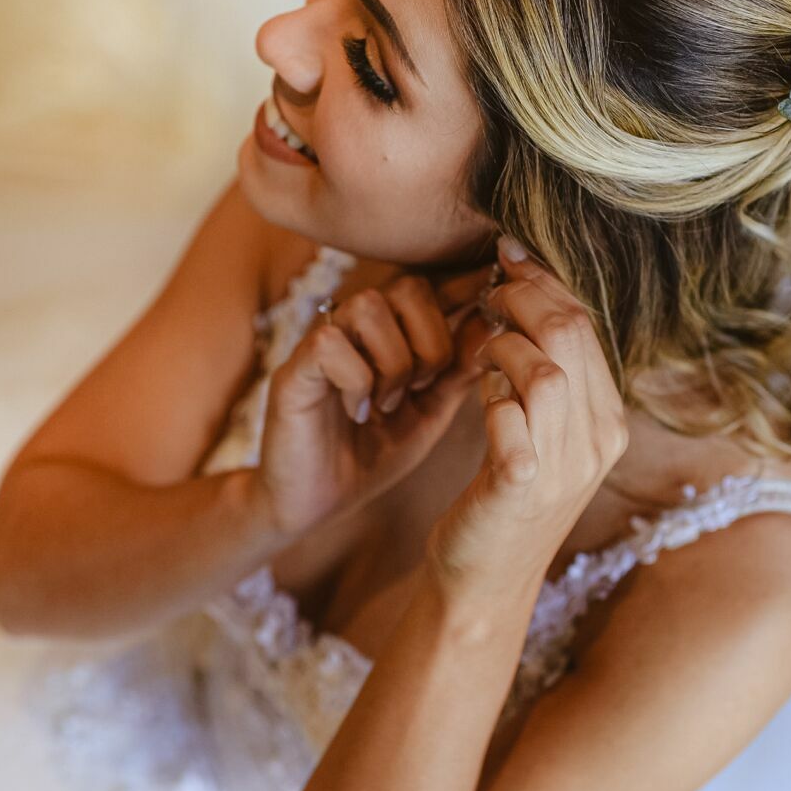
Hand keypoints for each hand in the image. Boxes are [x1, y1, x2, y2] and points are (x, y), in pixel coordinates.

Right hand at [254, 260, 506, 537]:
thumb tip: (496, 324)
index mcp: (394, 333)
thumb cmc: (370, 454)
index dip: (466, 285)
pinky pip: (331, 344)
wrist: (316, 505)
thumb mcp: (430, 413)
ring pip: (370, 306)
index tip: (495, 292)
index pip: (434, 286)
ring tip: (388, 403)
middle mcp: (357, 327)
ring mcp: (323, 342)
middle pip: (409, 287)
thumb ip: (458, 371)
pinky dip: (357, 381)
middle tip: (421, 388)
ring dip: (394, 361)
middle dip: (431, 342)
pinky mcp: (294, 368)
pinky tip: (357, 412)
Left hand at [425, 236, 629, 601]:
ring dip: (504, 345)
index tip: (510, 253)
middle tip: (490, 287)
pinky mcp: (520, 487)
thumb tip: (523, 299)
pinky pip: (509, 419)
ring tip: (481, 347)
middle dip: (524, 297)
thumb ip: (545, 375)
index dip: (546, 281)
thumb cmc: (504, 498)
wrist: (483, 581)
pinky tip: (476, 393)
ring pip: (545, 370)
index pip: (587, 326)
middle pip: (571, 336)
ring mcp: (563, 467)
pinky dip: (489, 396)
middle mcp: (597, 442)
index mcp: (608, 422)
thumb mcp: (541, 433)